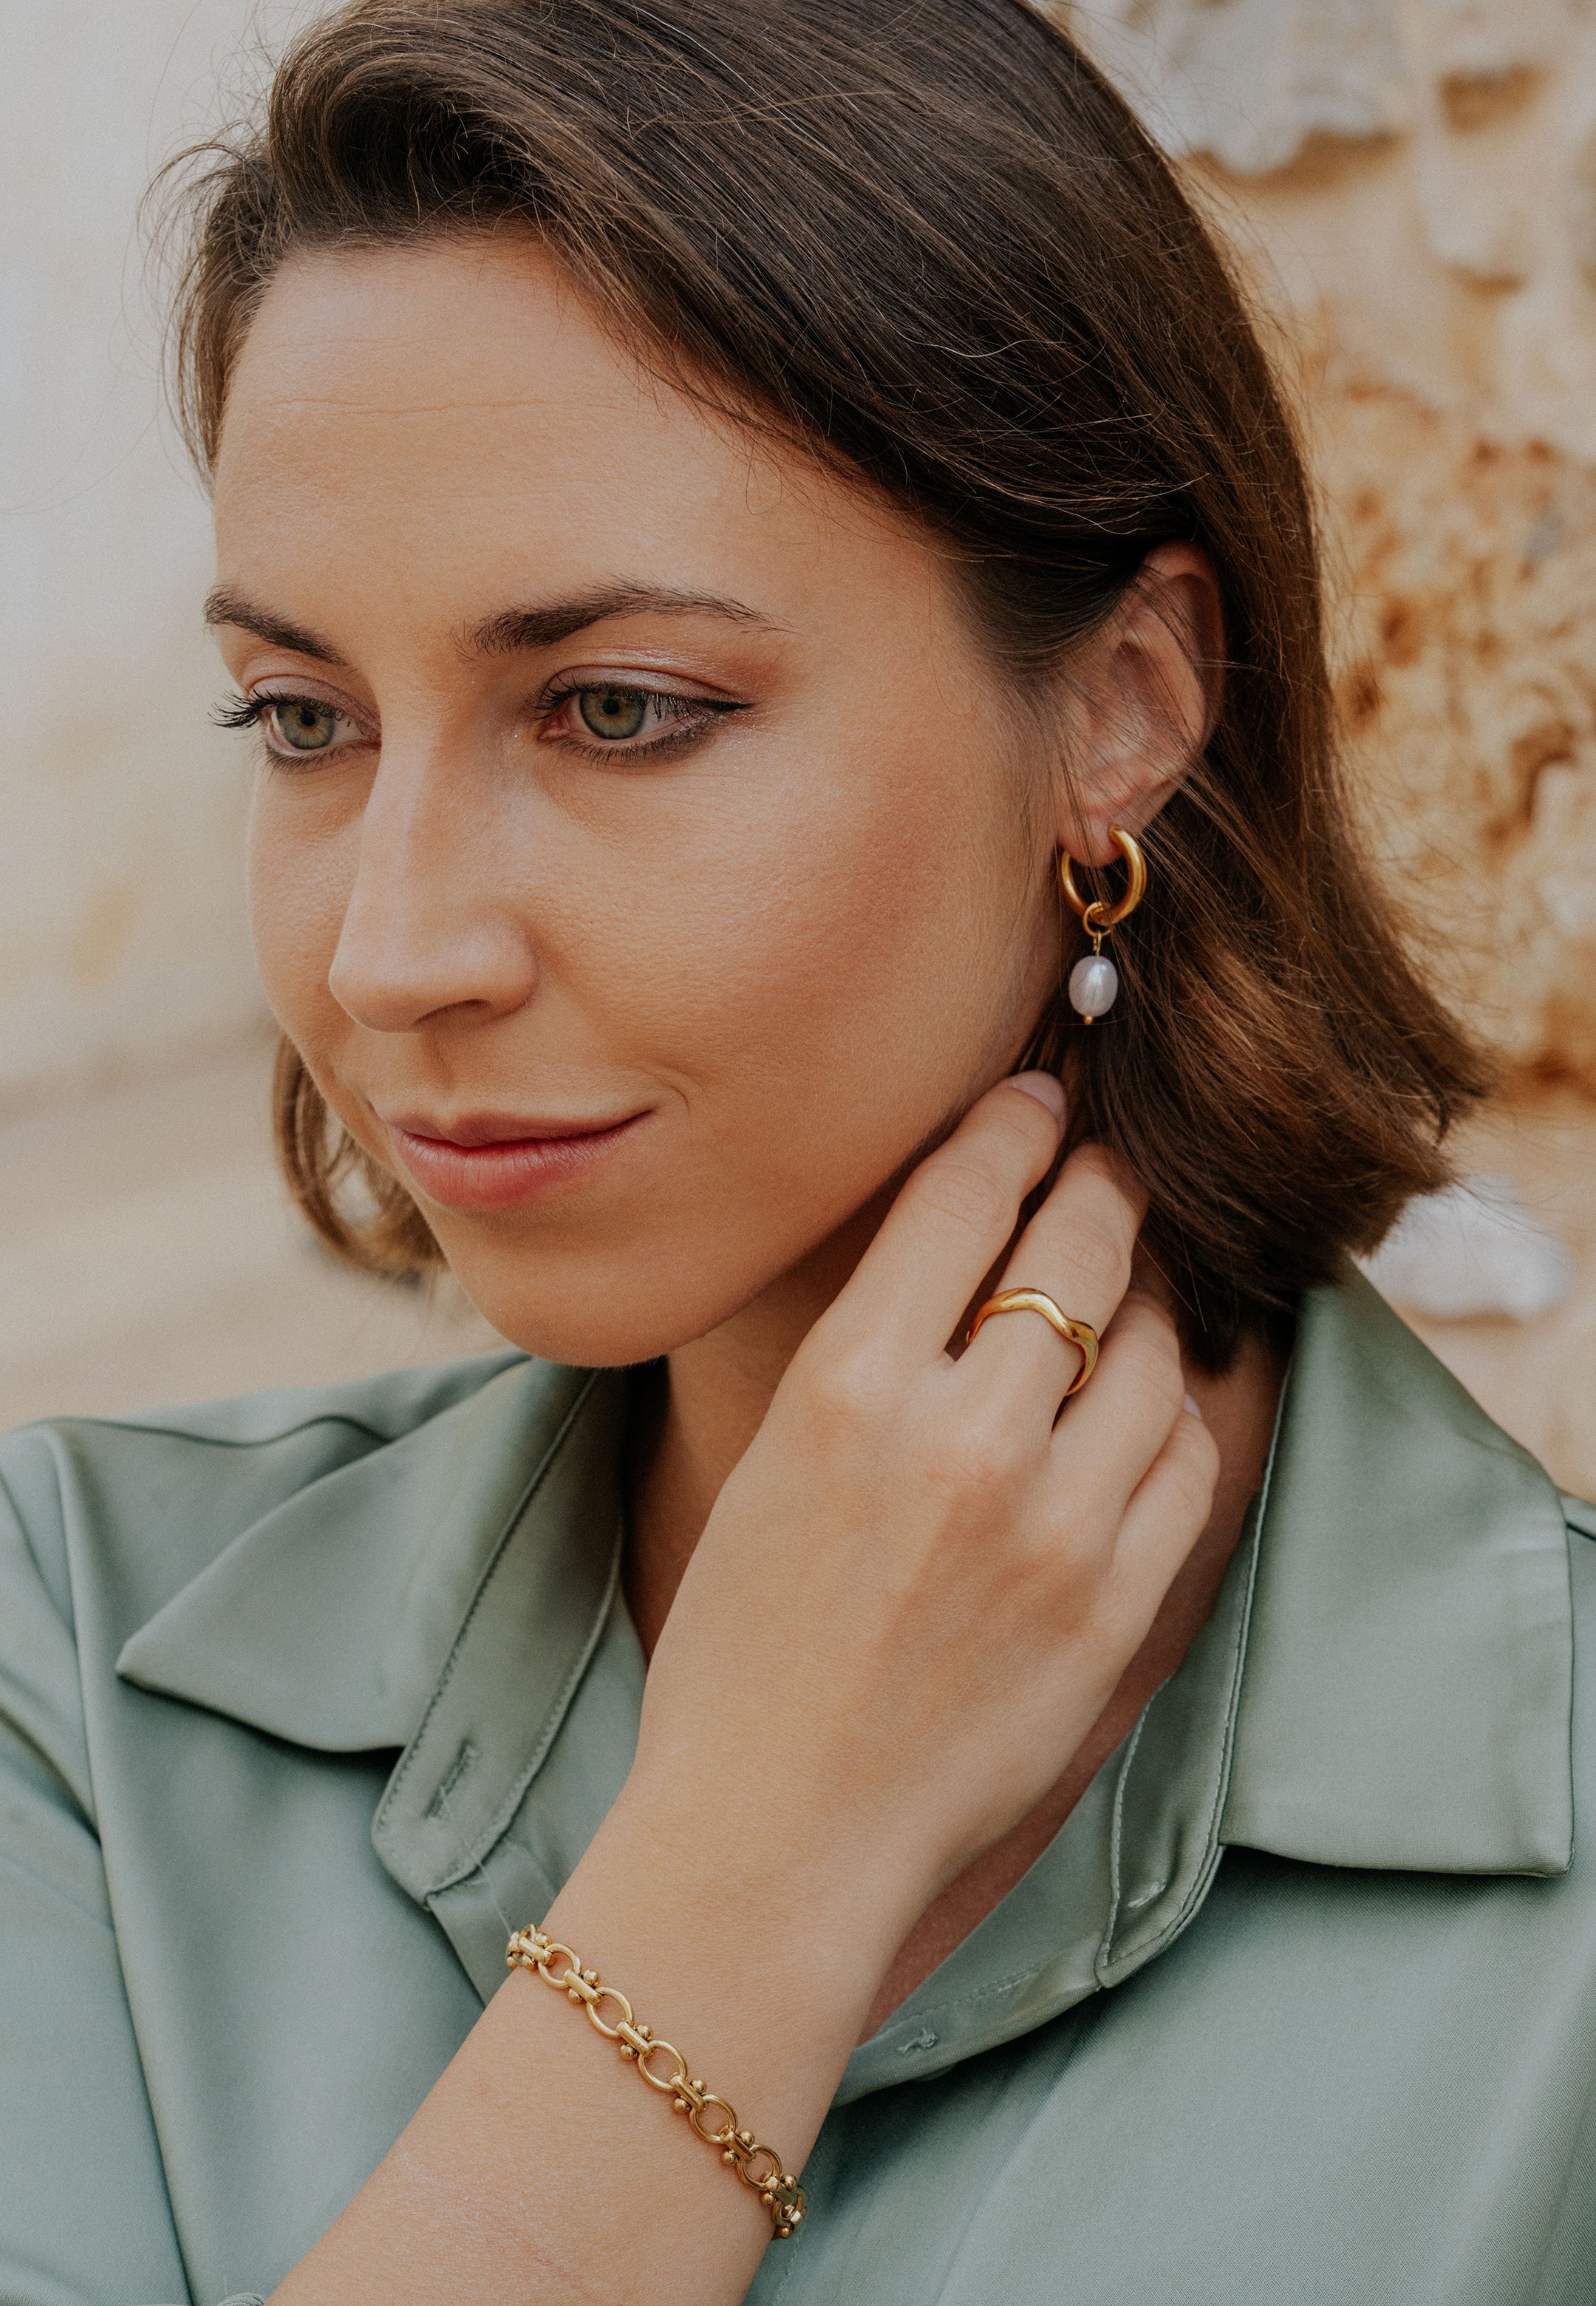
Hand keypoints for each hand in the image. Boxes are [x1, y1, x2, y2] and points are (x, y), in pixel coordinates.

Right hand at [630, 1074, 1219, 1971]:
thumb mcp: (772, 1463)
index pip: (965, 1193)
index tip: (1039, 1099)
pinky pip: (1185, 1463)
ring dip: (1147, 1303)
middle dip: (1103, 1184)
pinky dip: (1173, 1416)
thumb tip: (960, 1250)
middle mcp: (961, 1439)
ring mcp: (1053, 1526)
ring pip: (1152, 1351)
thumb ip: (872, 1353)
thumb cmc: (740, 1652)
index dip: (1015, 1124)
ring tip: (1131, 1291)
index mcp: (847, 1389)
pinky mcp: (1115, 1608)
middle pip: (1080, 1246)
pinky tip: (1148, 1408)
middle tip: (1108, 1166)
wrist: (775, 1837)